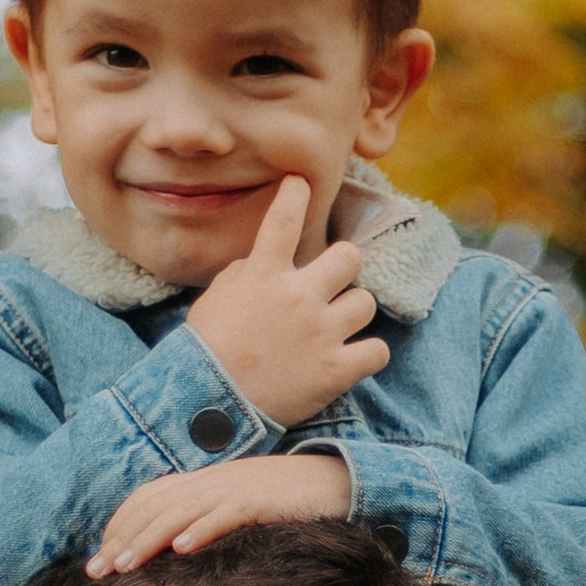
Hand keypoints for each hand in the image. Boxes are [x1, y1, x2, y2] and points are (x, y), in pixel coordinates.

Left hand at [90, 450, 349, 577]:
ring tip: (125, 566)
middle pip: (153, 509)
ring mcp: (233, 490)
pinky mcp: (260, 501)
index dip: (118, 528)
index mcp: (201, 483)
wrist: (333, 481)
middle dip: (121, 541)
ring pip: (180, 513)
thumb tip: (170, 549)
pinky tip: (182, 549)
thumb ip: (202, 520)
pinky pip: (225, 514)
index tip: (98, 560)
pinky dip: (202, 529)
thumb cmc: (283, 503)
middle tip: (96, 572)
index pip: (146, 501)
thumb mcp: (234, 509)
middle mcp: (210, 482)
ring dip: (149, 539)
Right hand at [184, 173, 389, 428]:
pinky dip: (368, 354)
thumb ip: (249, 273)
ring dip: (353, 313)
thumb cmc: (208, 350)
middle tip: (333, 283)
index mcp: (265, 275)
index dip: (295, 194)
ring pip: (365, 303)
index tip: (300, 183)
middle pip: (349, 257)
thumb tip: (268, 263)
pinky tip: (354, 358)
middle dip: (344, 267)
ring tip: (336, 327)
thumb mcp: (218, 298)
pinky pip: (377, 351)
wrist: (211, 403)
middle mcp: (298, 297)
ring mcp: (321, 333)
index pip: (283, 220)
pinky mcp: (335, 370)